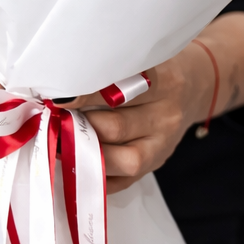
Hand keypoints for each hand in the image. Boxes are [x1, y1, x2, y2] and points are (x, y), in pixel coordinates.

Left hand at [71, 11, 243, 193]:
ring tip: (57, 139)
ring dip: (83, 152)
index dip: (86, 96)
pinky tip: (74, 161)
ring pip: (119, 159)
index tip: (58, 96)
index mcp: (165, 83)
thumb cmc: (155, 71)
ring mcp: (161, 147)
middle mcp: (166, 117)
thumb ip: (110, 71)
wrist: (194, 88)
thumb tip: (59, 84)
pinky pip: (120, 182)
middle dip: (77, 125)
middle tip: (49, 118)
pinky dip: (94, 174)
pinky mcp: (153, 167)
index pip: (122, 91)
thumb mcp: (141, 61)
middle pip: (115, 128)